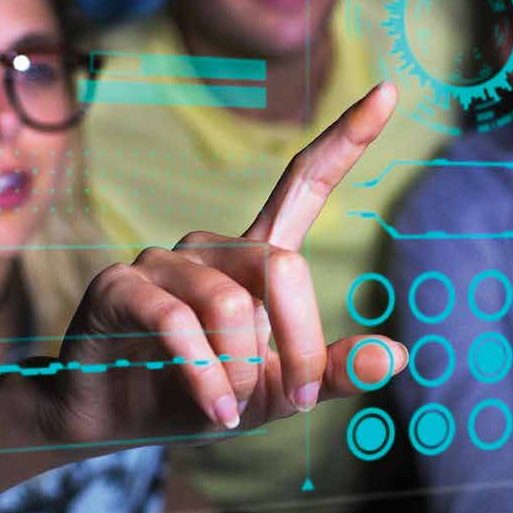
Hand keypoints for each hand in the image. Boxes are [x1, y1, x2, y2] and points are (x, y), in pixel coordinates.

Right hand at [38, 82, 408, 444]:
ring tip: (229, 409)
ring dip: (241, 374)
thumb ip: (330, 371)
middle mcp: (211, 246)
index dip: (346, 139)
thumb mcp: (276, 394)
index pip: (304, 184)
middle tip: (292, 401)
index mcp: (255, 257)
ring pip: (230, 304)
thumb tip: (398, 353)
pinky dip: (204, 377)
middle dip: (298, 345)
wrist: (114, 423)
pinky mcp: (119, 284)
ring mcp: (162, 260)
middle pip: (282, 267)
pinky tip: (212, 410)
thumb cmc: (201, 397)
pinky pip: (177, 324)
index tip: (388, 90)